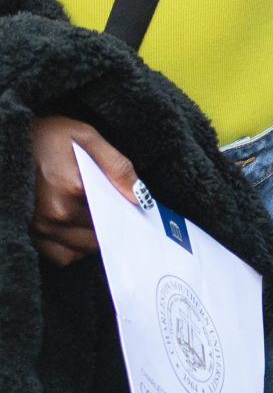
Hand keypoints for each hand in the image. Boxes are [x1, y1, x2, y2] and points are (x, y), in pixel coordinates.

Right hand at [30, 117, 136, 265]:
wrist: (9, 141)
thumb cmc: (48, 136)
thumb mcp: (87, 137)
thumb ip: (116, 166)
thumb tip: (139, 196)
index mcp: (71, 190)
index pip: (113, 218)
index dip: (126, 216)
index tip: (133, 210)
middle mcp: (53, 216)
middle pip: (97, 238)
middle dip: (110, 227)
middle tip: (113, 209)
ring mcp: (38, 228)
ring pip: (80, 251)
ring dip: (91, 239)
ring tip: (93, 215)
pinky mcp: (28, 234)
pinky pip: (60, 256)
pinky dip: (72, 248)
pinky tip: (76, 227)